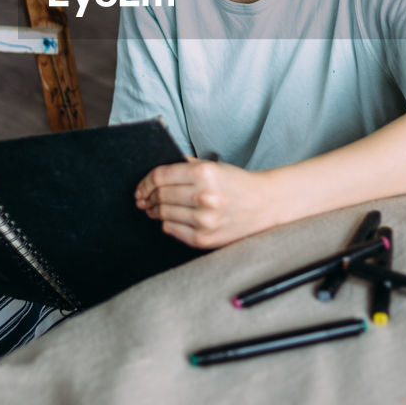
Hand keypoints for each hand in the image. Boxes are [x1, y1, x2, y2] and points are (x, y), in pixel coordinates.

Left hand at [134, 158, 279, 248]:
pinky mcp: (204, 239)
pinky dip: (166, 223)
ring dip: (154, 210)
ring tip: (154, 208)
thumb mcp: (213, 166)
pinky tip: (171, 218)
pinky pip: (171, 230)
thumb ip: (184, 165)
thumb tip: (153, 175)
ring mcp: (204, 221)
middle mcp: (204, 197)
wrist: (264, 205)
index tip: (141, 186)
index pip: (160, 176)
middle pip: (159, 196)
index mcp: (205, 174)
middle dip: (147, 197)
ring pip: (162, 214)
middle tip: (144, 198)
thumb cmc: (236, 183)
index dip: (145, 181)